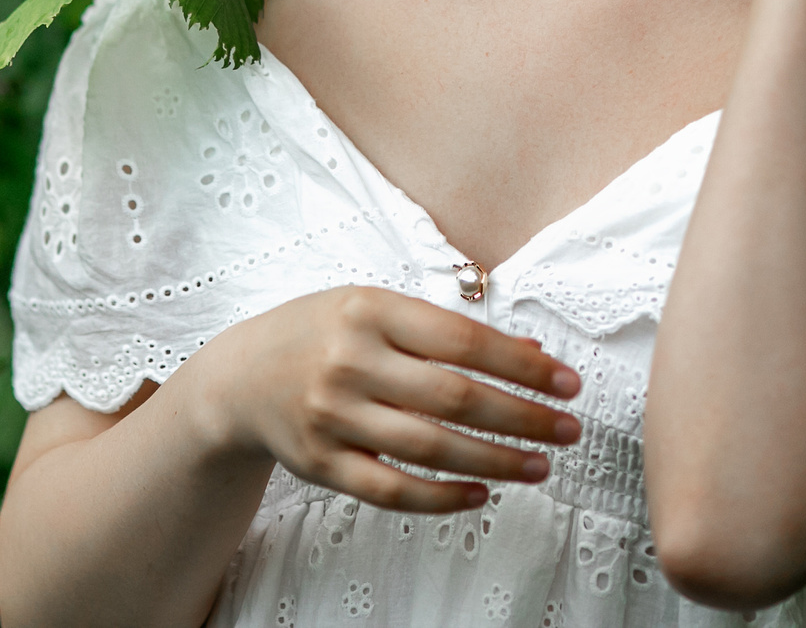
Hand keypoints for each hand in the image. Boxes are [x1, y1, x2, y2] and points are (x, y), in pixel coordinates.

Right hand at [184, 286, 583, 513]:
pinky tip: (480, 493)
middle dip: (522, 417)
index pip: (463, 340)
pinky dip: (441, 497)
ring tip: (538, 466)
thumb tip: (529, 351)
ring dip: (495, 461)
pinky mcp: (321, 463)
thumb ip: (445, 329)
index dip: (522, 365)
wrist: (238, 377)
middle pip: (454, 398)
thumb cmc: (320, 335)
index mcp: (369, 311)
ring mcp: (333, 416)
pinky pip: (392, 489)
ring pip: (429, 449)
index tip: (566, 382)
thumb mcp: (374, 308)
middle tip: (567, 429)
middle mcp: (349, 362)